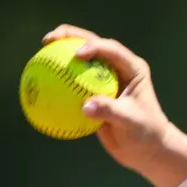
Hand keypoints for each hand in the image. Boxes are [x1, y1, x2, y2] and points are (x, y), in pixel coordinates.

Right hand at [41, 25, 186, 186]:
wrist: (147, 150)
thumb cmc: (146, 134)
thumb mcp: (131, 122)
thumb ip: (110, 111)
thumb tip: (84, 106)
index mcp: (132, 69)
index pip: (111, 50)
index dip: (93, 46)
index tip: (77, 55)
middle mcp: (118, 68)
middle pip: (91, 44)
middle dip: (70, 36)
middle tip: (49, 40)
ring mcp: (104, 78)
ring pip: (79, 60)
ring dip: (60, 52)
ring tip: (40, 50)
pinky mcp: (93, 91)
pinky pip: (72, 81)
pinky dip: (57, 78)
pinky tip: (38, 78)